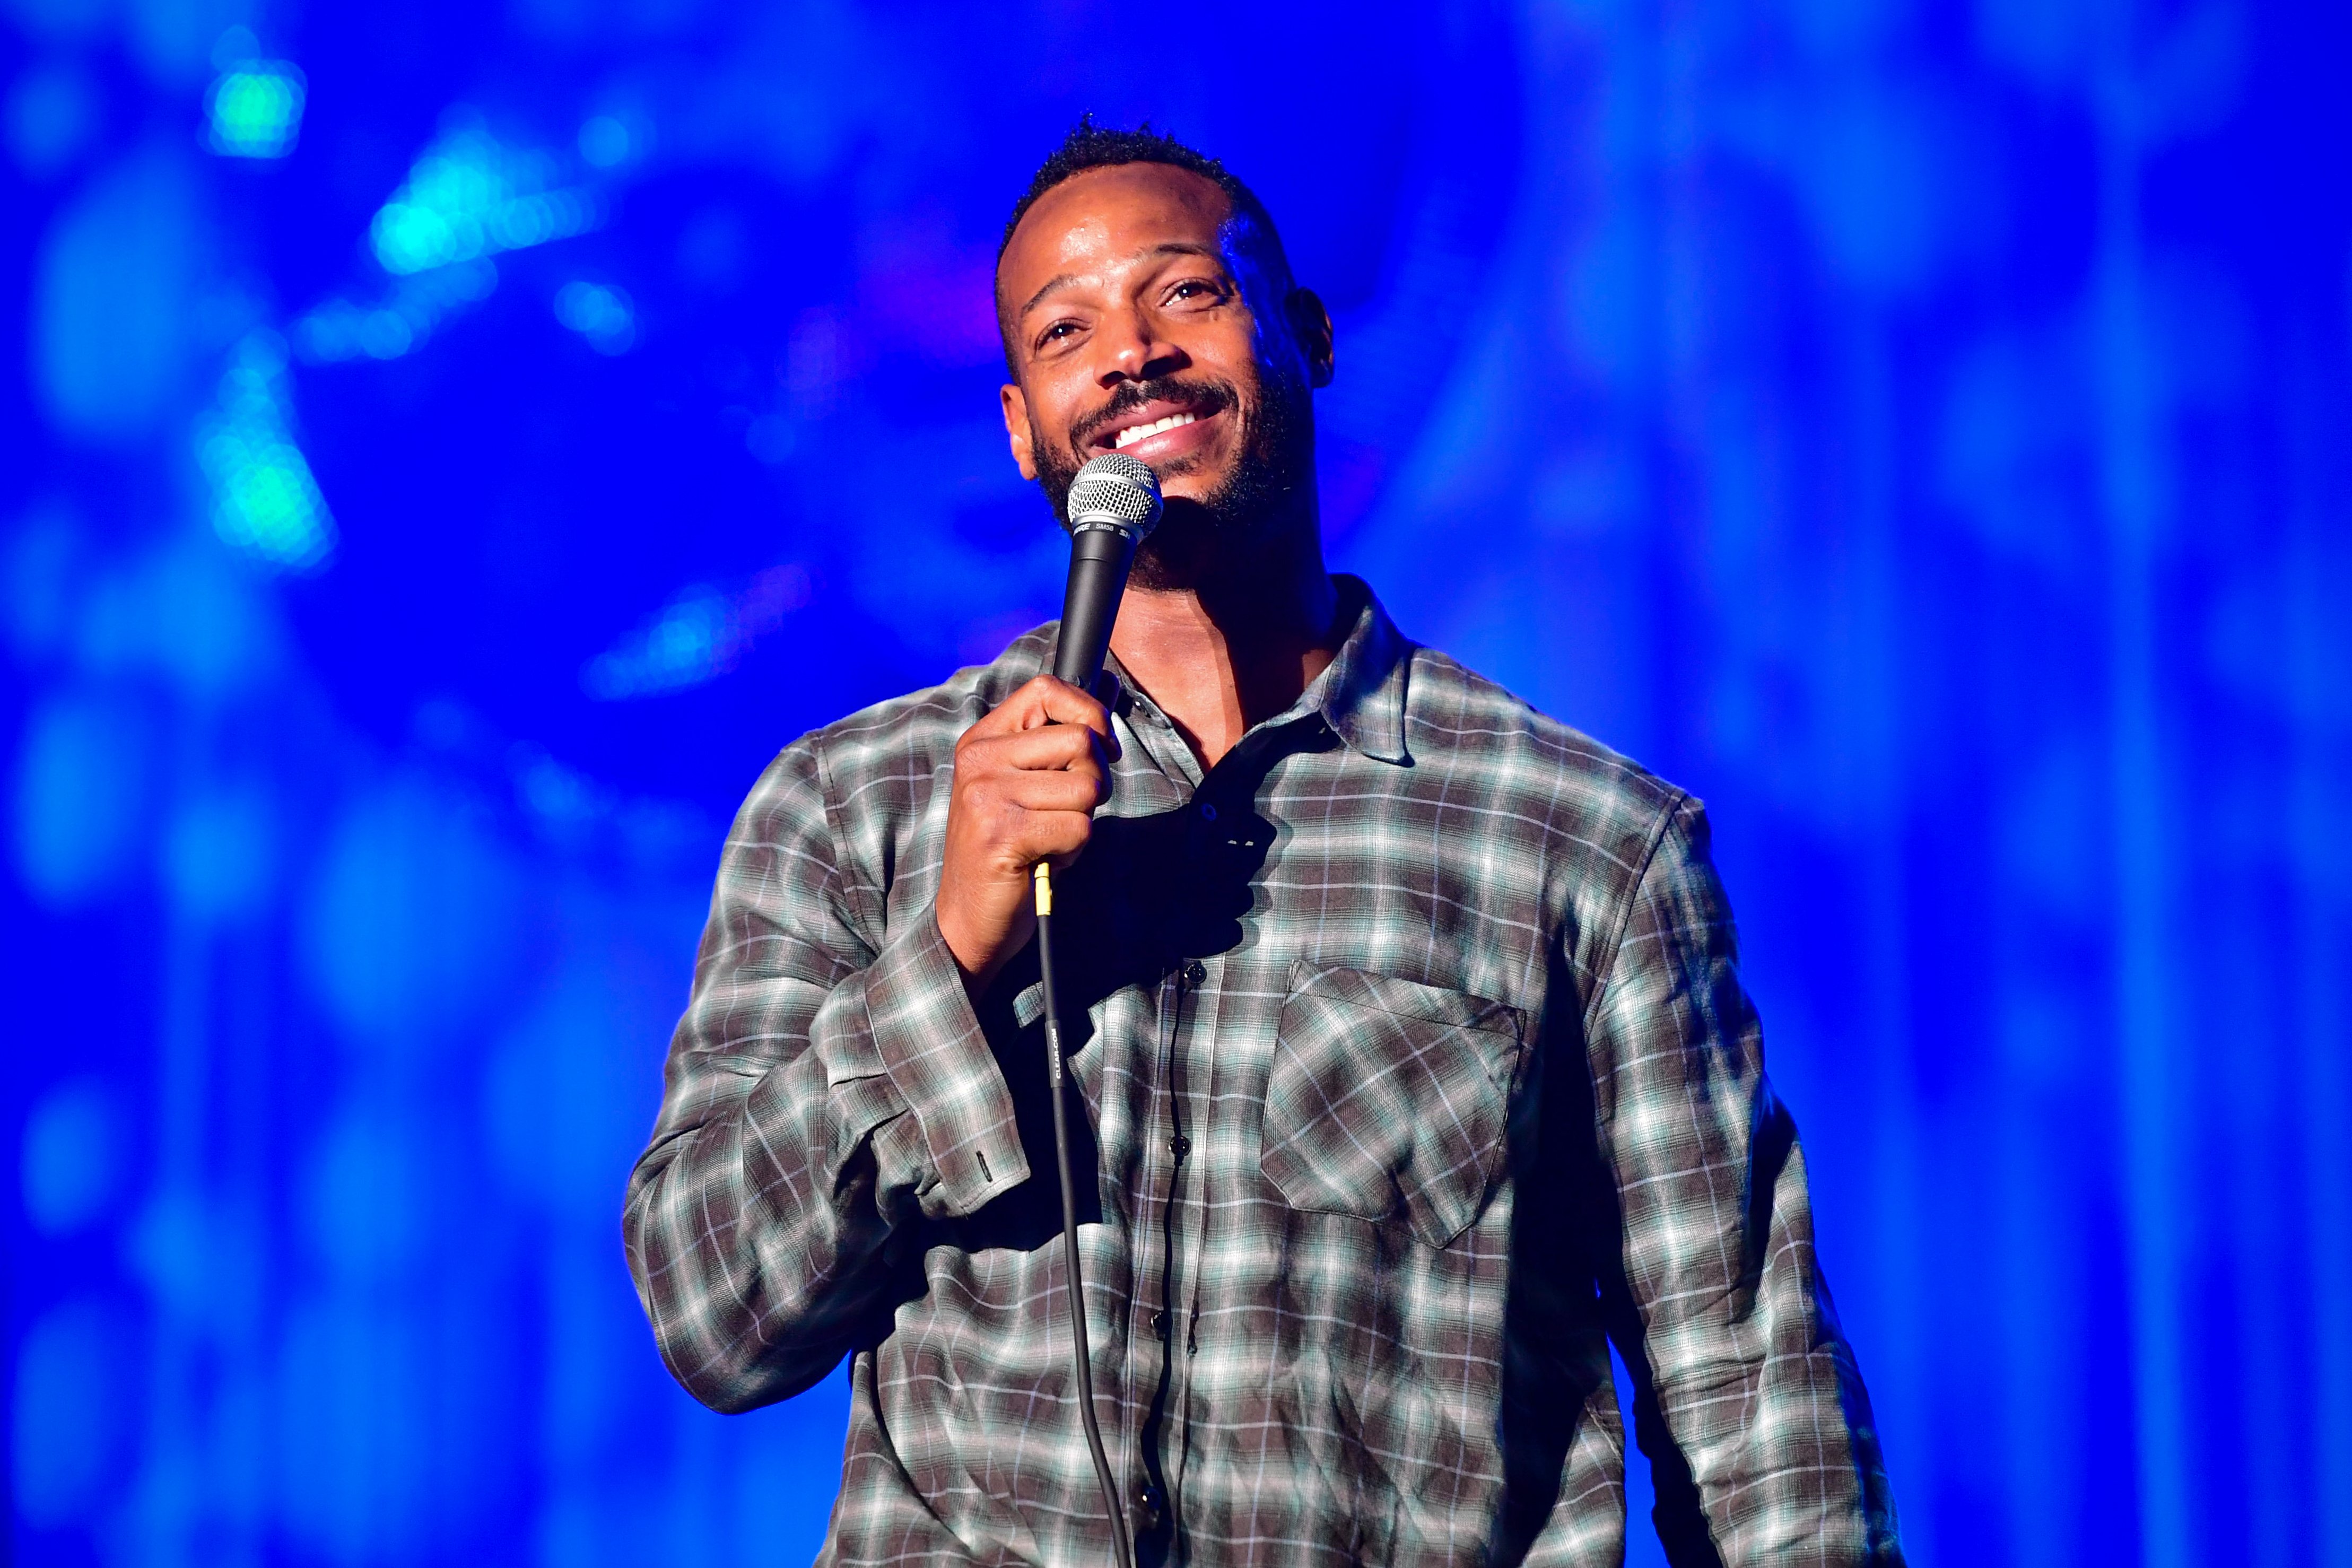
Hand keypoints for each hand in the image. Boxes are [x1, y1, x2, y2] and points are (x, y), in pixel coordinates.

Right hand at [935, 675, 1116, 990]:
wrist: (968, 918)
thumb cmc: (1008, 849)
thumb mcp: (1021, 785)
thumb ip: (1053, 746)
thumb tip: (1108, 702)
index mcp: (982, 740)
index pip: (1047, 689)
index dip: (1089, 712)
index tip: (1100, 747)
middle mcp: (980, 761)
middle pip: (1081, 741)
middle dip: (1095, 781)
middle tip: (1067, 811)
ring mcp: (988, 797)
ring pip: (1087, 788)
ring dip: (1082, 821)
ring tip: (1049, 838)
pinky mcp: (1003, 835)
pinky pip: (1079, 828)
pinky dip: (1074, 851)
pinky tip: (1044, 859)